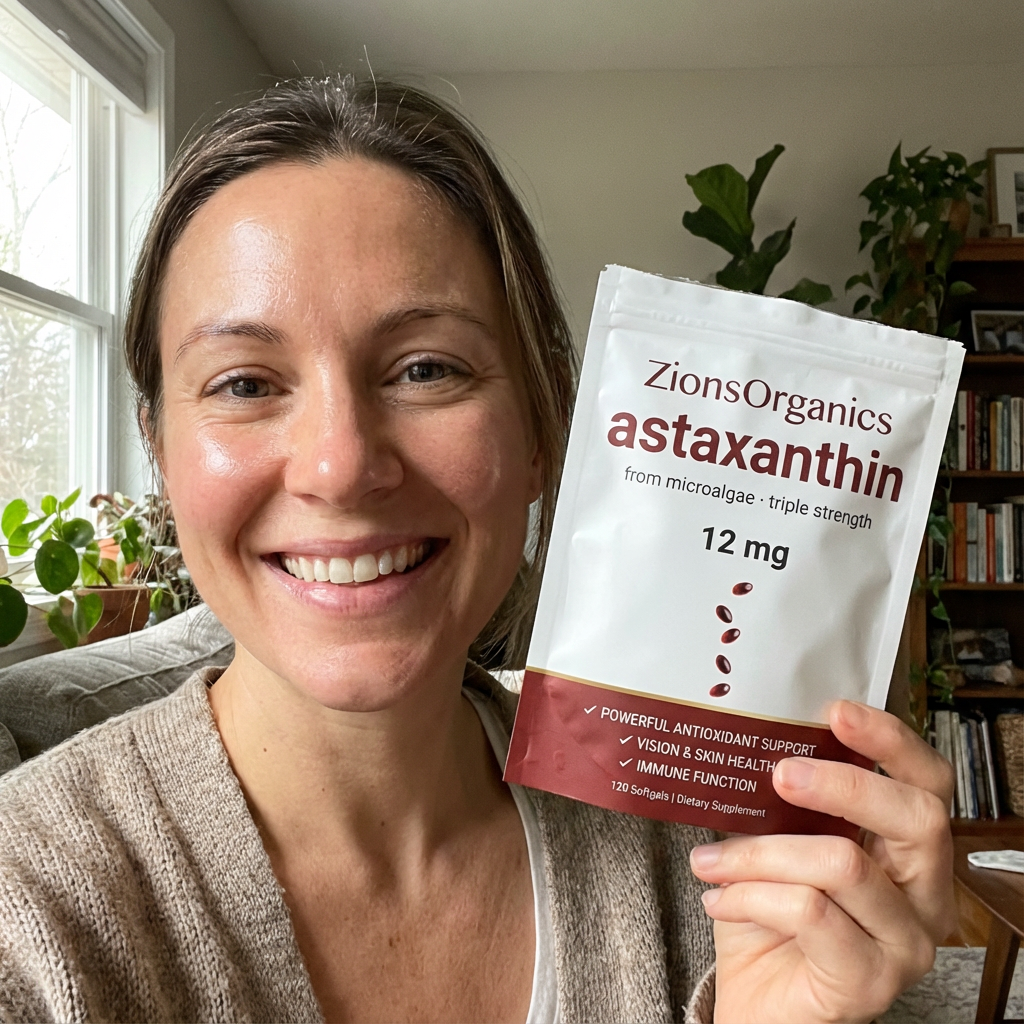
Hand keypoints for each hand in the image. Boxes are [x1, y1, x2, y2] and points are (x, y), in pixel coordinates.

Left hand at [689, 701, 955, 1023]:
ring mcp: (905, 943)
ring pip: (842, 863)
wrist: (756, 999)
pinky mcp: (871, 981)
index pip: (928, 784)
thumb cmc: (772, 917)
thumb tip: (752, 740)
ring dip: (760, 852)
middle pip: (916, 817)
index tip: (836, 710)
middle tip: (778, 772)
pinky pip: (809, 912)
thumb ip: (788, 801)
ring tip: (711, 859)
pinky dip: (751, 894)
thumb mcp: (781, 843)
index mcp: (909, 852)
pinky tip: (719, 899)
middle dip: (842, 784)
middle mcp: (926, 896)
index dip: (891, 741)